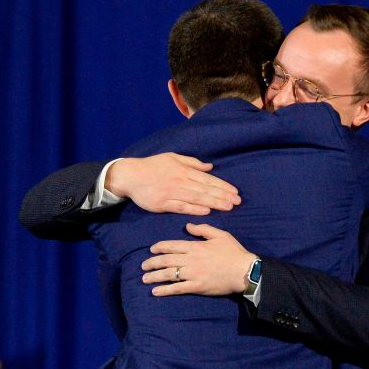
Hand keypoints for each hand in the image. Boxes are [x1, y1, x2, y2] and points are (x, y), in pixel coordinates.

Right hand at [107, 153, 240, 215]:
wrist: (130, 175)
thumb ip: (192, 163)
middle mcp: (180, 181)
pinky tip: (207, 211)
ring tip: (228, 207)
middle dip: (223, 196)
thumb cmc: (152, 166)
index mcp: (184, 170)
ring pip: (197, 198)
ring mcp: (172, 193)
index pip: (208, 179)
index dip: (223, 186)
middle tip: (237, 202)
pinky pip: (182, 207)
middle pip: (206, 190)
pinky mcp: (163, 204)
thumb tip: (210, 166)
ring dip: (214, 203)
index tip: (235, 192)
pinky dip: (195, 209)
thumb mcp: (173, 157)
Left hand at [141, 223, 254, 296]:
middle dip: (152, 263)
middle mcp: (191, 260)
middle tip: (143, 266)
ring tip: (145, 279)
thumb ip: (203, 229)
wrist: (244, 271)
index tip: (151, 250)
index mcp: (195, 246)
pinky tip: (156, 292)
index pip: (172, 246)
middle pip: (166, 260)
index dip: (159, 248)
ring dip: (154, 276)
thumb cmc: (233, 252)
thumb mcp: (220, 235)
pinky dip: (165, 290)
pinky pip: (177, 289)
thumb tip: (187, 226)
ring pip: (169, 274)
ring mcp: (193, 274)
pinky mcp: (197, 287)